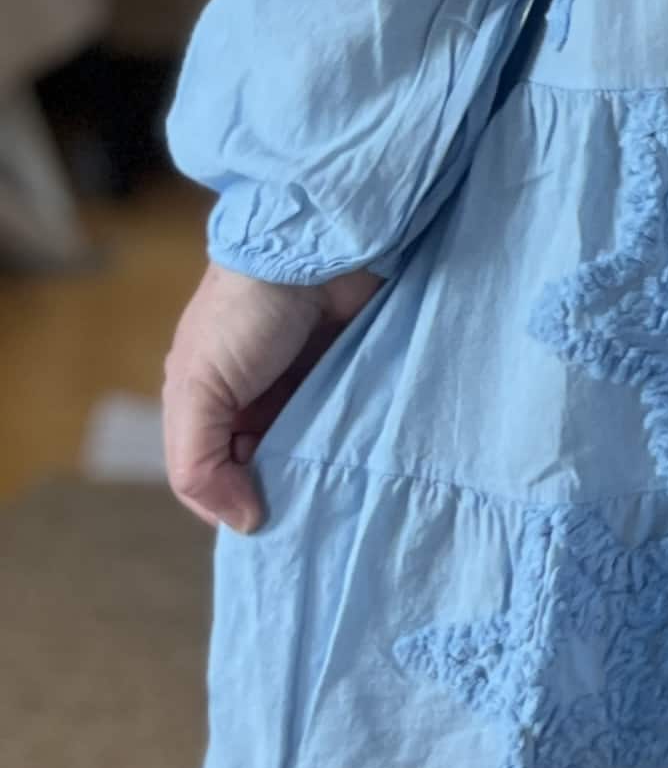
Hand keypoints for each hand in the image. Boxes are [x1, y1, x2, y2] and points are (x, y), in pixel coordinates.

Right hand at [161, 260, 387, 533]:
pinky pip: (352, 424)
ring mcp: (307, 387)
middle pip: (267, 466)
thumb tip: (242, 522)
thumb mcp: (198, 388)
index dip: (234, 501)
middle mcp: (256, 399)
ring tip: (346, 497)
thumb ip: (199, 462)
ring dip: (325, 471)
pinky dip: (357, 445)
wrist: (315, 245)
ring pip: (312, 451)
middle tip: (315, 516)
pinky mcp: (351, 375)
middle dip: (285, 490)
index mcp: (208, 402)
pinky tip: (370, 467)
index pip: (213, 474)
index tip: (267, 521)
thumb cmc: (245, 311)